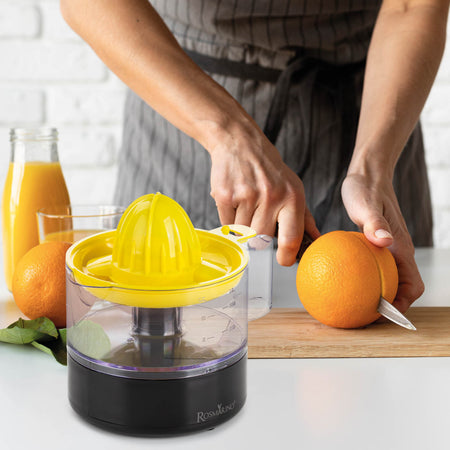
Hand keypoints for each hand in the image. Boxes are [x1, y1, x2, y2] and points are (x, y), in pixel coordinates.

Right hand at [208, 124, 319, 265]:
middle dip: (258, 234)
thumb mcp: (293, 187)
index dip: (286, 256)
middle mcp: (271, 197)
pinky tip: (234, 200)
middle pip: (262, 239)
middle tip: (257, 216)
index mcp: (292, 197)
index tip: (283, 260)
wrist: (240, 143)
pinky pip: (226, 223)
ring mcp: (247, 196)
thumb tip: (315, 239)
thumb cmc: (268, 169)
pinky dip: (229, 217)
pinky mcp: (225, 195)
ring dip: (242, 224)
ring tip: (246, 203)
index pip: (291, 238)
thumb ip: (304, 217)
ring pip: (242, 232)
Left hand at [341, 172, 423, 311]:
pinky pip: (372, 269)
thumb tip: (384, 241)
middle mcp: (397, 252)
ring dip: (375, 296)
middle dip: (387, 308)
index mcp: (400, 248)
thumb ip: (375, 223)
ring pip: (387, 281)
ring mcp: (386, 250)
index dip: (403, 305)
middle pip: (400, 289)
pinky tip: (341, 282)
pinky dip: (363, 280)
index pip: (412, 285)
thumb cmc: (367, 189)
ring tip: (352, 306)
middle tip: (362, 317)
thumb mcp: (367, 205)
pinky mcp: (374, 246)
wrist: (367, 176)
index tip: (384, 315)